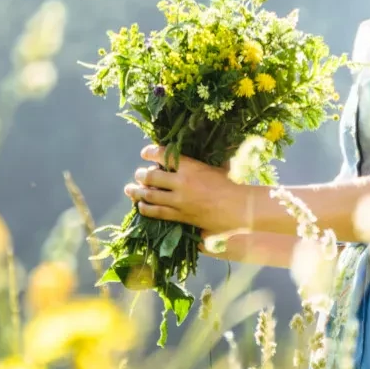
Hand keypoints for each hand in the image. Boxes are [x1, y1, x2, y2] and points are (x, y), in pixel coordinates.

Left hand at [122, 145, 249, 231]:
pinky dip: (146, 209)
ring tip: (130, 190)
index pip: (163, 155)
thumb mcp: (215, 167)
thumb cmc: (230, 185)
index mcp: (190, 166)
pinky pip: (157, 212)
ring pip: (150, 195)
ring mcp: (179, 201)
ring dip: (138, 192)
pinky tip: (141, 207)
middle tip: (139, 174)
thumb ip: (200, 163)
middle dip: (142, 175)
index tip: (145, 152)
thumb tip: (190, 157)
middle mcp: (181, 182)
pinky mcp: (180, 216)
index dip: (150, 152)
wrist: (238, 208)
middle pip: (151, 177)